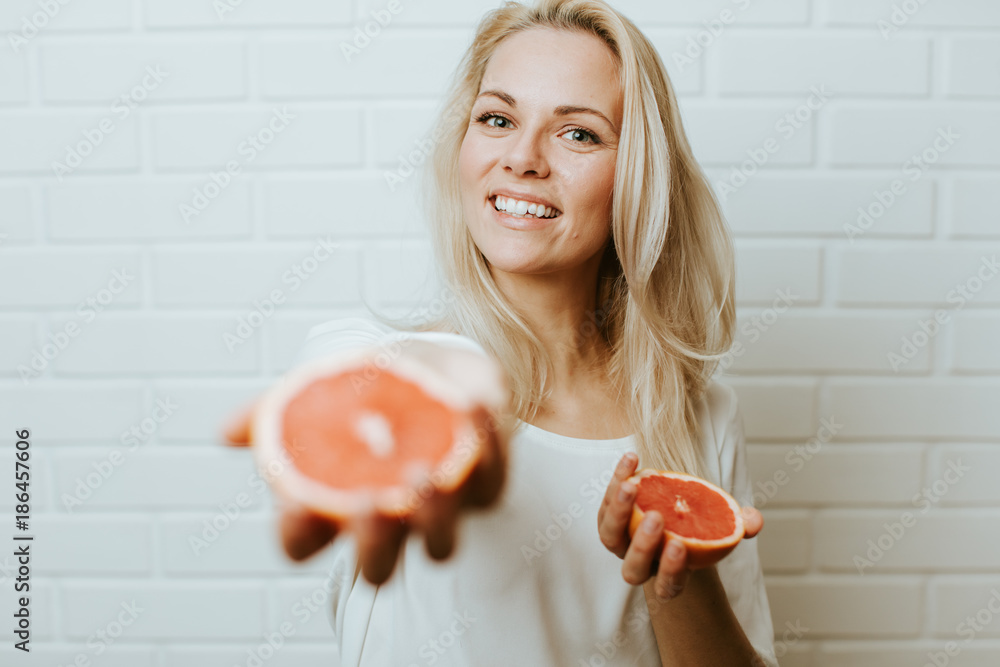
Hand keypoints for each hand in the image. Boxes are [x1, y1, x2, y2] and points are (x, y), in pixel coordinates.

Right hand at [221, 340, 511, 584]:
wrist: (429, 361)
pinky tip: (470, 407)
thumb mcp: (315, 390)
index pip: (302, 543)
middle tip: (371, 503)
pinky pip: (490, 482)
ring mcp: (437, 507)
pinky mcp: (484, 483)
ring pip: (440, 547)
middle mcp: (386, 518)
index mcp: (333, 503)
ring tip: (424, 473)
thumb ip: (272, 411)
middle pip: (376, 568)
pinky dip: (486, 444)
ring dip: (434, 518)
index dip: (297, 532)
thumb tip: (225, 432)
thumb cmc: (364, 388)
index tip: (299, 503)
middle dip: (373, 546)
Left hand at [597, 453, 762, 598]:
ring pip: (609, 534)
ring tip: (632, 485)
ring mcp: (620, 542)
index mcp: (669, 576)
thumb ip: (740, 524)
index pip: (667, 585)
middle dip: (643, 544)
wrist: (674, 512)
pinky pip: (607, 500)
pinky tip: (632, 459)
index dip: (671, 570)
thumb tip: (754, 520)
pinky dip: (617, 478)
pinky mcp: (608, 516)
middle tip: (655, 517)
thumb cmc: (701, 526)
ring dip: (619, 510)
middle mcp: (640, 564)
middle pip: (633, 567)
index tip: (679, 545)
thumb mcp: (724, 524)